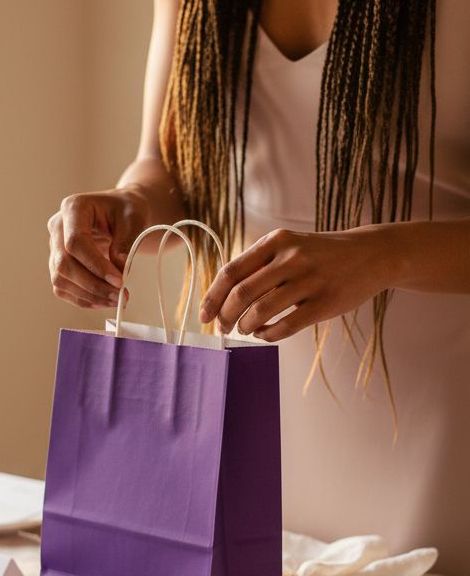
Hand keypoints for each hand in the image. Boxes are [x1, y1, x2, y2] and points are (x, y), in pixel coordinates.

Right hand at [48, 187, 150, 309]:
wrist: (119, 213)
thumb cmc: (125, 210)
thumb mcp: (134, 217)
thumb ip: (126, 241)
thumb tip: (118, 269)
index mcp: (73, 208)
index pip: (75, 242)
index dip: (96, 265)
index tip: (119, 280)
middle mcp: (58, 227)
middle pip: (63, 263)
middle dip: (92, 285)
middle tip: (119, 295)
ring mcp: (54, 247)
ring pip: (60, 279)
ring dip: (88, 295)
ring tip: (116, 299)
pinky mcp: (58, 264)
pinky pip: (63, 288)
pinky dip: (83, 299)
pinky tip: (104, 301)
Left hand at [198, 227, 395, 341]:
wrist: (372, 255)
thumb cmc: (321, 254)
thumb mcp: (289, 246)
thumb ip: (259, 265)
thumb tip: (221, 297)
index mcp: (276, 241)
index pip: (231, 272)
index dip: (212, 297)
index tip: (204, 315)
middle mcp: (291, 258)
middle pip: (241, 294)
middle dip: (225, 316)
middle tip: (223, 328)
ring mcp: (309, 281)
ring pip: (260, 312)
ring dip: (245, 326)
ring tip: (245, 329)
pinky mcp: (324, 303)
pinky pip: (285, 326)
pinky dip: (267, 334)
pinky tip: (264, 334)